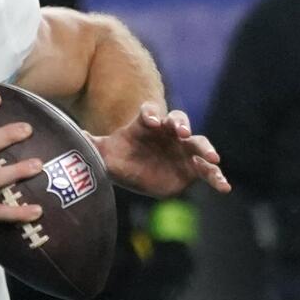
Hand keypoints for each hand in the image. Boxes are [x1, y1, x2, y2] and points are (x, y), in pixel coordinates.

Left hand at [93, 103, 229, 197]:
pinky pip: (208, 171)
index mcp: (146, 124)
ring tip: (214, 159)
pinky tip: (224, 186)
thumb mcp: (103, 152)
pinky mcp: (193, 167)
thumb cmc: (120, 156)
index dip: (152, 114)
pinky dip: (217, 177)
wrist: (135, 172)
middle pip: (179, 120)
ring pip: (199, 143)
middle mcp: (168, 132)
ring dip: (207, 149)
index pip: (150, 112)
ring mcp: (183, 148)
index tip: (153, 121)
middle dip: (181, 124)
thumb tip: (74, 137)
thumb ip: (91, 144)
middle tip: (181, 131)